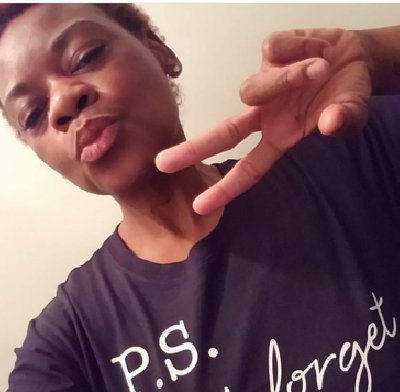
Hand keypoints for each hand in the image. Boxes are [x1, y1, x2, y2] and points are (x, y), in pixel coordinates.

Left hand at [156, 29, 371, 214]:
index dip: (225, 188)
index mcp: (279, 137)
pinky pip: (274, 50)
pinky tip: (312, 49)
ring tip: (320, 67)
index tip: (199, 206)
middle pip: (223, 134)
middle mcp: (264, 114)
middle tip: (161, 164)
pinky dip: (298, 48)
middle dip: (193, 150)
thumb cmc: (348, 93)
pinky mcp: (267, 54)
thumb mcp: (351, 110)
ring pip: (251, 88)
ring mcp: (262, 84)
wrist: (355, 56)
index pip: (249, 168)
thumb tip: (330, 124)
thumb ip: (345, 120)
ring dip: (290, 77)